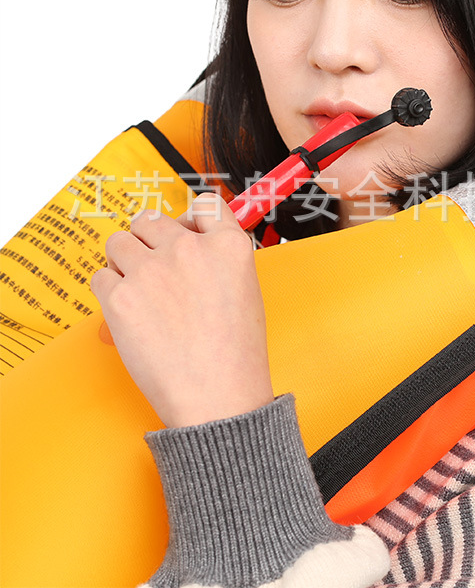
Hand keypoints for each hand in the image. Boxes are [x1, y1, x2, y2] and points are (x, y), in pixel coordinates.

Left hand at [91, 192, 273, 427]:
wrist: (217, 397)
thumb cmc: (235, 353)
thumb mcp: (245, 290)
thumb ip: (217, 256)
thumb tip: (180, 237)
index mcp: (229, 246)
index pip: (204, 205)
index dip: (190, 219)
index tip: (184, 233)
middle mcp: (190, 249)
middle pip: (150, 219)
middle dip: (148, 240)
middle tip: (152, 267)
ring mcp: (153, 270)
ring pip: (118, 241)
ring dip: (124, 261)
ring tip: (137, 289)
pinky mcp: (120, 297)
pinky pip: (100, 276)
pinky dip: (109, 291)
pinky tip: (128, 311)